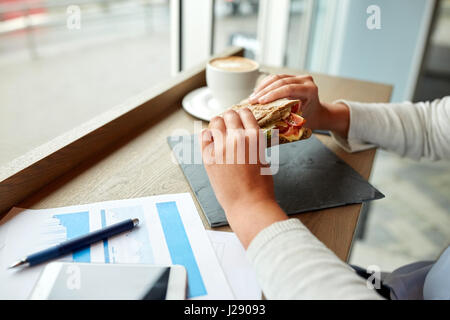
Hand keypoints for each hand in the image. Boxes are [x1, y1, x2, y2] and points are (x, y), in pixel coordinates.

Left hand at [200, 109, 287, 247]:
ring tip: (220, 130)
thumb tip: (245, 132)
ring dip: (218, 123)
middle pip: (229, 114)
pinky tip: (212, 139)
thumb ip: (254, 142)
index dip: (242, 114)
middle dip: (230, 117)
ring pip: (215, 122)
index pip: (245, 113)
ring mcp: (220, 147)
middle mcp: (237, 138)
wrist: (247, 204)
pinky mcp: (208, 157)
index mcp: (254, 137)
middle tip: (230, 123)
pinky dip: (207, 134)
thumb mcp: (263, 157)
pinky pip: (203, 136)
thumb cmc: (260, 185)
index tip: (241, 117)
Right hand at [248, 74, 349, 137]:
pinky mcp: (292, 76)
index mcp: (310, 90)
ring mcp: (299, 77)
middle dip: (264, 91)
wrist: (317, 113)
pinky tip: (257, 92)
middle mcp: (306, 80)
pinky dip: (265, 85)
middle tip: (252, 101)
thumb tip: (267, 121)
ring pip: (277, 77)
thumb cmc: (309, 120)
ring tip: (252, 97)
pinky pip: (276, 78)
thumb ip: (287, 118)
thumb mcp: (300, 121)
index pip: (289, 89)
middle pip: (281, 81)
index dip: (273, 94)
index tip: (261, 102)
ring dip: (262, 87)